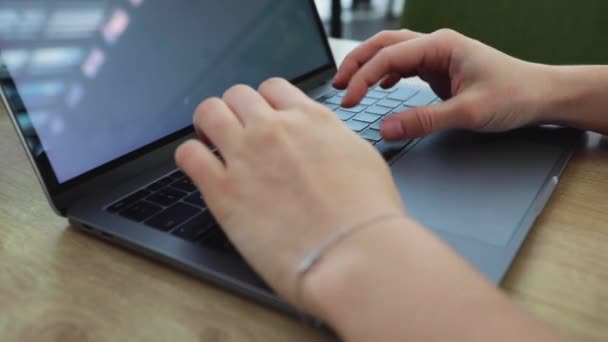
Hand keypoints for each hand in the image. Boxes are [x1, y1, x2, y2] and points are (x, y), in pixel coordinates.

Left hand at [175, 78, 404, 304]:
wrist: (354, 253)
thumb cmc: (368, 215)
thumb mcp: (361, 158)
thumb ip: (331, 139)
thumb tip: (319, 139)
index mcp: (310, 120)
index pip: (273, 88)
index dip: (265, 103)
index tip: (264, 119)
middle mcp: (274, 129)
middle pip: (237, 95)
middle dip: (236, 111)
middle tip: (238, 132)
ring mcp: (246, 156)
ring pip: (208, 112)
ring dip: (208, 124)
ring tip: (212, 143)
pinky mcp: (223, 191)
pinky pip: (188, 154)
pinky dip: (191, 156)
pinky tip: (201, 169)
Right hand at [334, 29, 554, 139]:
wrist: (540, 94)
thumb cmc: (513, 95)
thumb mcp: (468, 112)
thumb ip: (424, 120)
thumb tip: (387, 129)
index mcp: (441, 46)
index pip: (389, 57)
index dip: (363, 78)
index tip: (348, 100)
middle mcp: (436, 45)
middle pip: (384, 45)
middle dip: (357, 63)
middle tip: (337, 85)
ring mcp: (438, 56)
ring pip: (392, 53)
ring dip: (369, 67)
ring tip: (349, 85)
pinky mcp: (440, 69)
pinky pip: (405, 66)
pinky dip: (387, 74)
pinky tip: (381, 87)